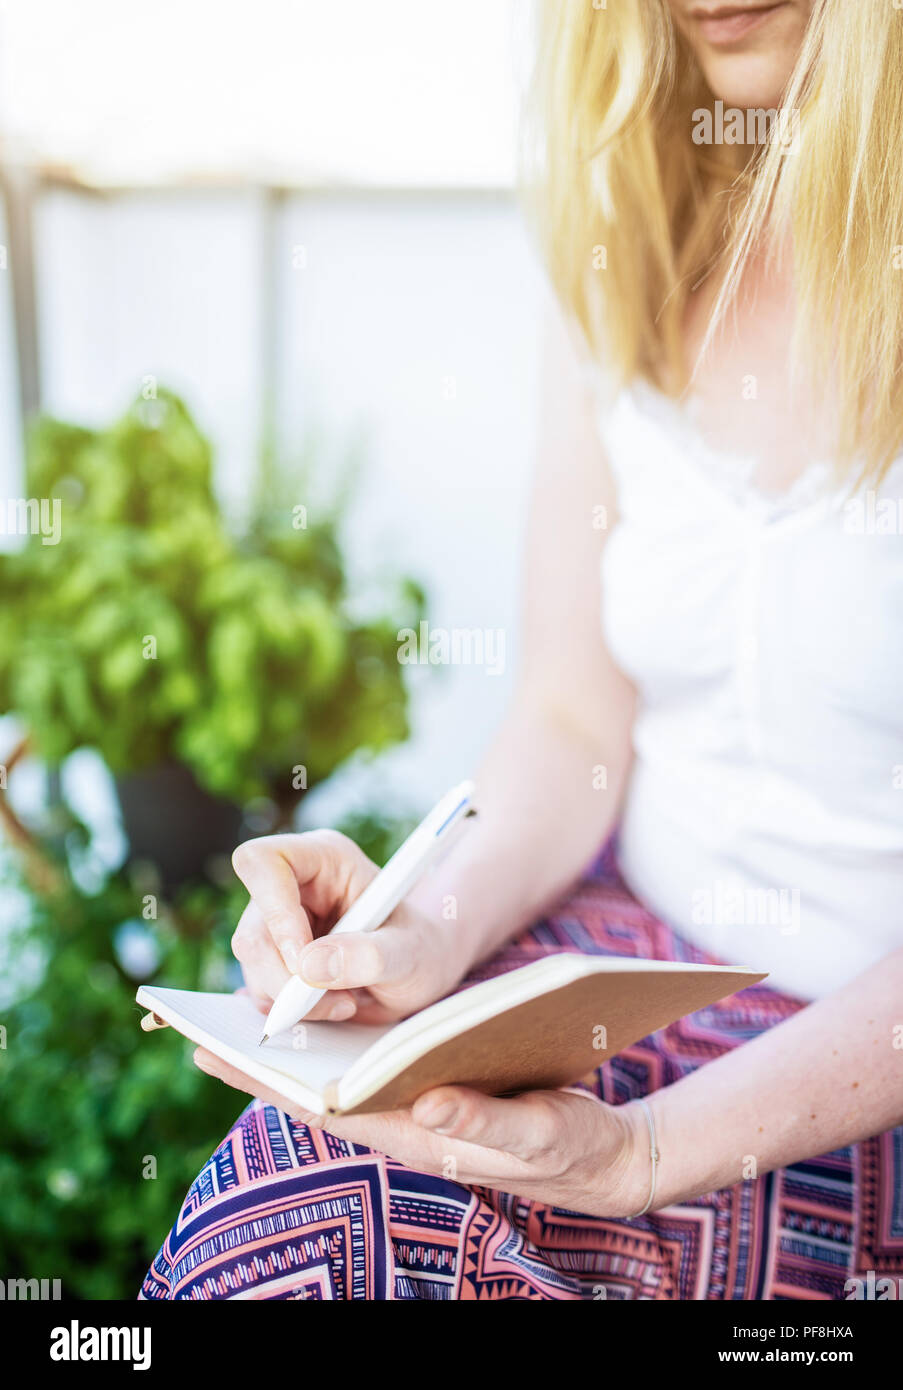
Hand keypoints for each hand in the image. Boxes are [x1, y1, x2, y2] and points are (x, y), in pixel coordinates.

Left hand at [192, 1048, 649, 1219]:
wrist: (599, 1158)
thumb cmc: (570, 1147)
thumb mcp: (539, 1132)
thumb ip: (486, 1121)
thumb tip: (427, 1102)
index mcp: (424, 1135)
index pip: (330, 1108)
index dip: (270, 1081)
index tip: (211, 1052)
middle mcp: (409, 1125)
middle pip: (322, 1094)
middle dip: (264, 1065)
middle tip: (203, 1031)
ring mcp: (419, 1112)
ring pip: (342, 1083)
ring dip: (296, 1056)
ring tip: (248, 1019)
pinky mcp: (435, 1097)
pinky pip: (373, 1073)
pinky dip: (338, 1049)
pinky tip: (324, 1024)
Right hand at [230, 829, 474, 1024]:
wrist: (421, 973)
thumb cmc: (422, 949)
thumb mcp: (410, 953)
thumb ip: (369, 956)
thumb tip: (310, 966)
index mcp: (325, 858)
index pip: (264, 862)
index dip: (274, 912)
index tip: (304, 961)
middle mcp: (294, 885)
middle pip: (252, 930)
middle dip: (287, 978)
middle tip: (339, 1001)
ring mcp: (278, 922)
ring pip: (252, 965)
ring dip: (294, 999)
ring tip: (346, 1001)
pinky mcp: (274, 957)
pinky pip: (260, 988)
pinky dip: (291, 1009)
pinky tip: (331, 1005)